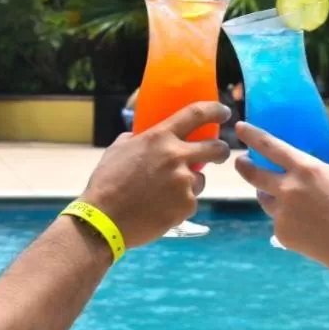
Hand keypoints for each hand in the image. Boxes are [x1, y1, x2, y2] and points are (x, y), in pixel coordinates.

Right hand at [81, 102, 230, 248]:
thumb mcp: (119, 148)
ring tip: (165, 194)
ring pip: (200, 180)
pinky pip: (191, 201)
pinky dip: (180, 204)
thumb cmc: (107, 182)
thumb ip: (138, 138)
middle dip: (221, 151)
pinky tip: (161, 208)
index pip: (196, 114)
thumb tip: (146, 136)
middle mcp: (177, 156)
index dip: (215, 110)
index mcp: (160, 137)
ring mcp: (184, 183)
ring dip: (190, 184)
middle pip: (217, 148)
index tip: (224, 112)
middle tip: (218, 154)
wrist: (104, 219)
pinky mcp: (186, 206)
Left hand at [234, 122, 328, 270]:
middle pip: (253, 173)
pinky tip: (301, 222)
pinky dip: (285, 218)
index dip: (252, 134)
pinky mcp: (281, 233)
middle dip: (243, 165)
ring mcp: (282, 213)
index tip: (239, 127)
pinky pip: (277, 220)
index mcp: (305, 169)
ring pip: (264, 198)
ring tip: (276, 192)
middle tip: (242, 161)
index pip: (269, 146)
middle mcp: (288, 189)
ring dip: (265, 192)